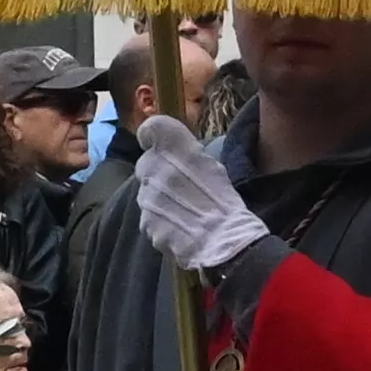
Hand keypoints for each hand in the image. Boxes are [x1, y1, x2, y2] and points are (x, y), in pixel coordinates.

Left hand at [129, 114, 268, 273]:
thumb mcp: (212, 165)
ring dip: (159, 197)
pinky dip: (160, 219)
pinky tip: (179, 226)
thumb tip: (167, 149)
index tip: (162, 147)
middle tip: (181, 186)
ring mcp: (147, 196)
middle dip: (158, 172)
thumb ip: (185, 153)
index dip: (153, 137)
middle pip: (146, 163)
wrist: (224, 241)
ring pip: (147, 191)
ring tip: (184, 209)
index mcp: (176, 147)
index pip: (150, 129)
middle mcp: (155, 167)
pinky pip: (149, 216)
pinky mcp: (146, 222)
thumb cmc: (225, 201)